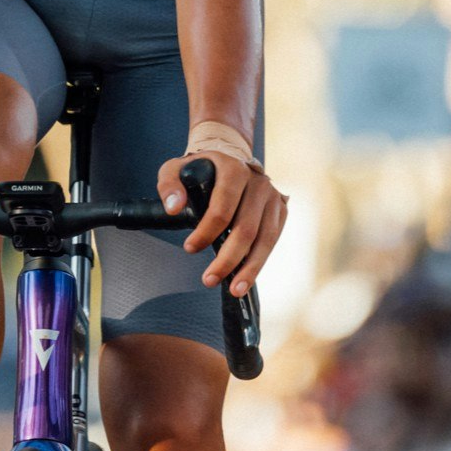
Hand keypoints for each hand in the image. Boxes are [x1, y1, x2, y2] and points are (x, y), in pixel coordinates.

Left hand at [164, 151, 287, 295]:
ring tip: (235, 289)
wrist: (229, 160)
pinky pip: (272, 240)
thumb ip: (169, 186)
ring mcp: (272, 197)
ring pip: (265, 239)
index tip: (190, 248)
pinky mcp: (280, 210)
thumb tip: (173, 209)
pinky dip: (259, 261)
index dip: (207, 231)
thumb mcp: (176, 168)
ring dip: (249, 268)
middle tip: (209, 279)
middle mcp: (258, 183)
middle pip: (246, 229)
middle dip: (228, 259)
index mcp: (233, 169)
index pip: (222, 207)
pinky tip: (246, 277)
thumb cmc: (201, 169)